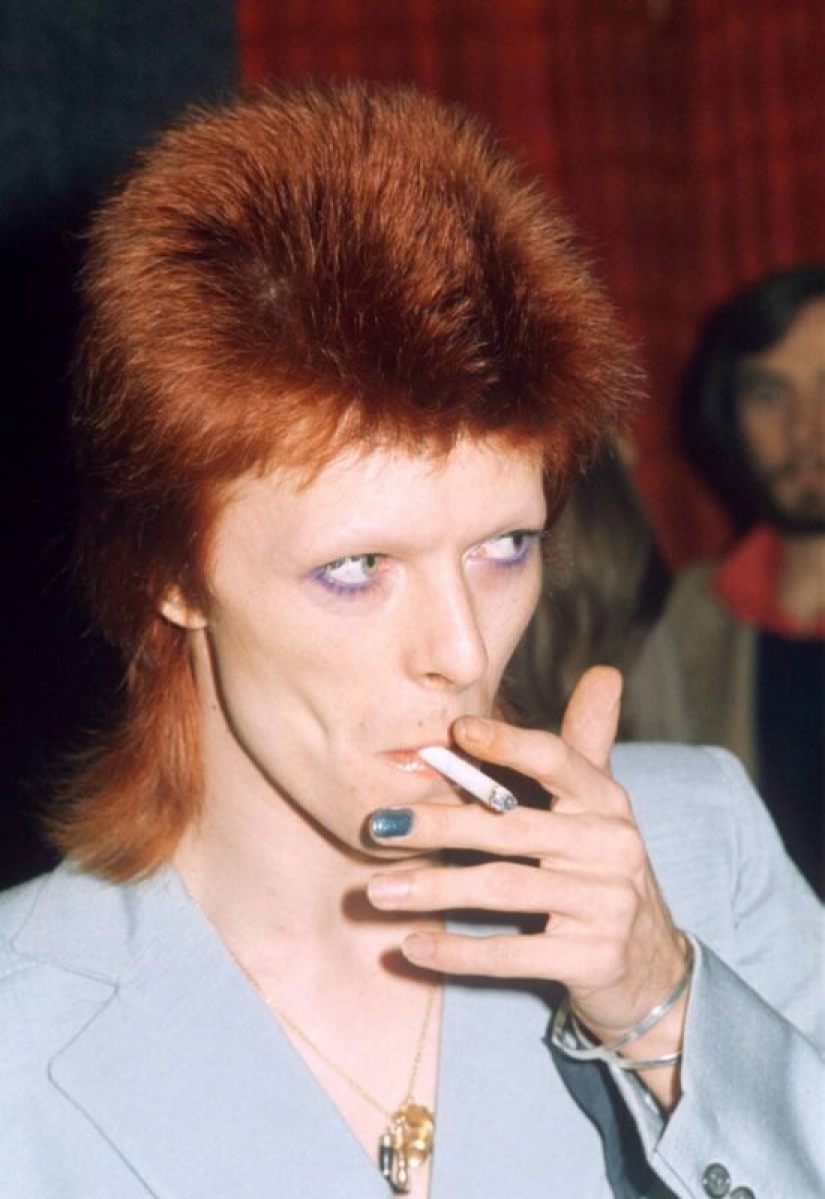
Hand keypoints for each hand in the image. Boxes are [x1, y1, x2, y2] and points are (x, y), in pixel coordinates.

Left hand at [367, 667, 689, 1090]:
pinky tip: (409, 947)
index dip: (507, 744)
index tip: (453, 734)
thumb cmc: (603, 870)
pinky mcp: (594, 958)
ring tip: (376, 891)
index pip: (556, 760)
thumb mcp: (600, 808)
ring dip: (432, 889)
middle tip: (378, 825)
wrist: (651, 965)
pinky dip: (457, 953)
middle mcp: (613, 847)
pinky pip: (512, 953)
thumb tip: (604, 671)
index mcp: (607, 801)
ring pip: (503, 889)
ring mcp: (607, 905)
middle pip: (511, 827)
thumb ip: (585, 744)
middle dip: (439, 824)